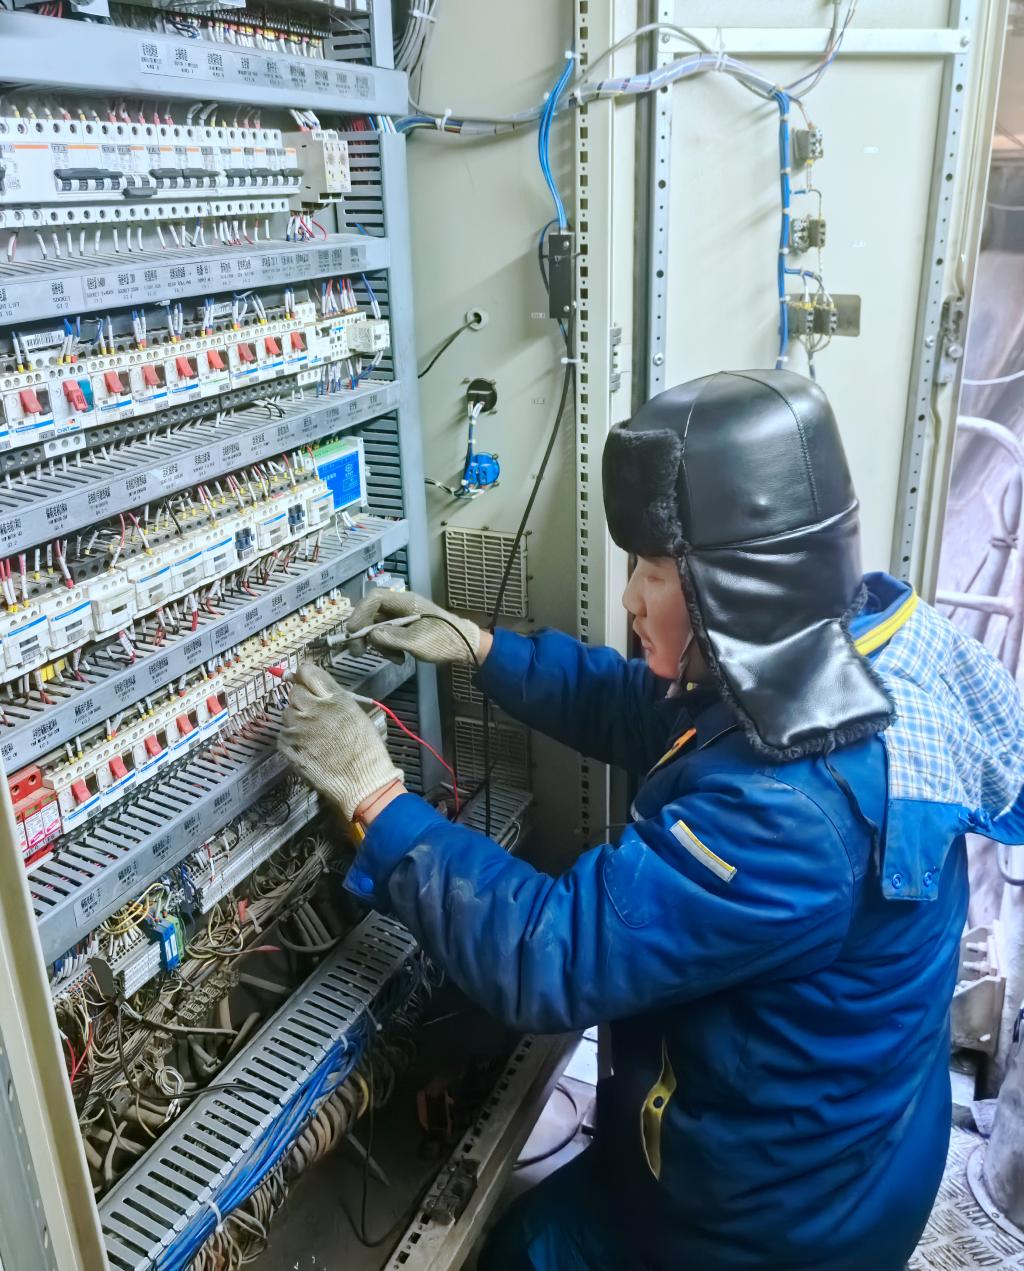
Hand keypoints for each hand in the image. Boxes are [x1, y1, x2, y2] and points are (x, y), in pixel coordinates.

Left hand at [278, 663, 401, 820]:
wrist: (362, 783)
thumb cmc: (366, 750)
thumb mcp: (357, 714)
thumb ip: (335, 698)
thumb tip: (316, 687)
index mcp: (335, 699)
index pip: (308, 672)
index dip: (303, 673)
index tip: (302, 677)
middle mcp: (313, 709)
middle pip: (294, 691)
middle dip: (301, 698)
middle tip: (312, 711)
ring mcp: (298, 728)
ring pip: (286, 713)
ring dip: (295, 719)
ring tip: (312, 733)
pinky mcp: (288, 747)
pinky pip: (283, 734)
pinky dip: (291, 737)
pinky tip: (306, 746)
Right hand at [346, 590, 483, 666]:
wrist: (464, 646)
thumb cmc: (443, 641)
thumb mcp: (415, 642)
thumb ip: (390, 637)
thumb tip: (370, 635)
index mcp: (405, 602)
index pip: (374, 598)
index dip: (359, 612)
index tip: (352, 631)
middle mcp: (401, 605)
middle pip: (372, 613)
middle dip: (364, 632)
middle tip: (359, 651)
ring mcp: (403, 616)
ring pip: (378, 626)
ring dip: (379, 644)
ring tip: (394, 658)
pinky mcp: (406, 627)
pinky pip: (388, 634)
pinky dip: (388, 647)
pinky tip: (399, 658)